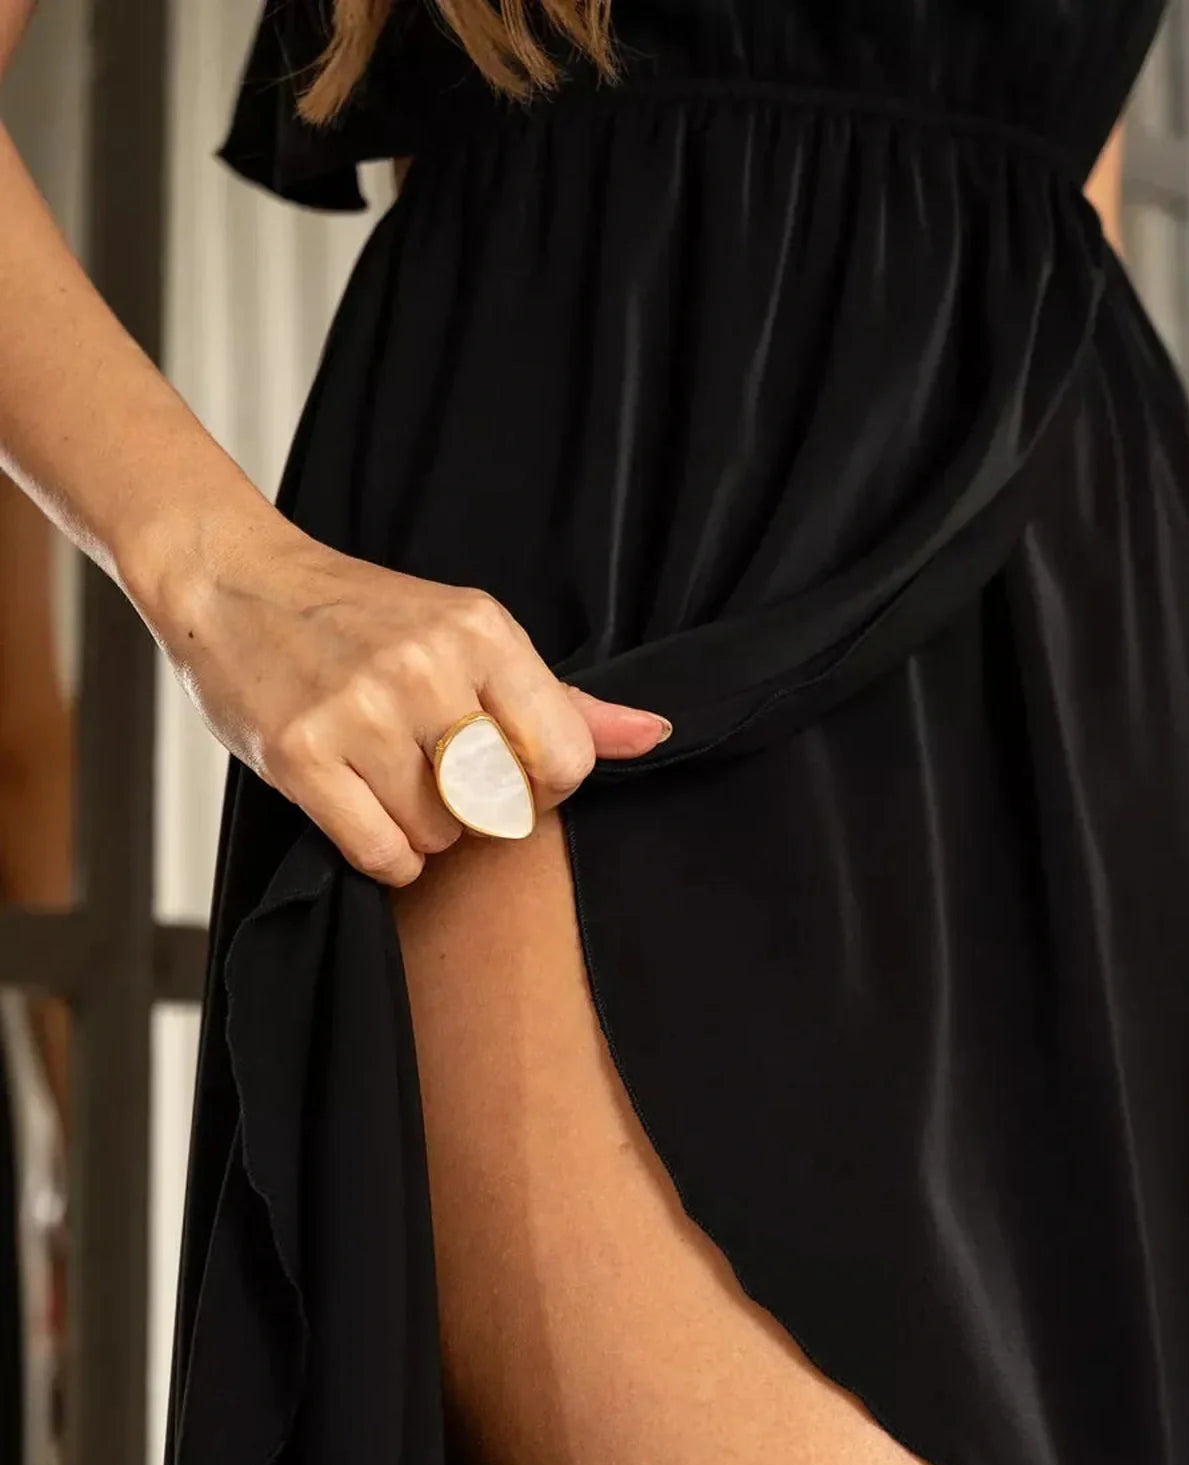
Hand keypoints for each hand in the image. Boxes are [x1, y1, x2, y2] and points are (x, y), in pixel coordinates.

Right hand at [148, 516, 670, 886]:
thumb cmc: (358, 617)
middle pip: (501, 808)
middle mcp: (425, 668)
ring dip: (420, 831)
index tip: (507, 771)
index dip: (543, 787)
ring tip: (386, 777)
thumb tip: (651, 735)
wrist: (233, 582)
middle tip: (434, 773)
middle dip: (476, 811)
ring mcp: (359, 712)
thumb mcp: (468, 635)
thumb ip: (561, 699)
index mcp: (481, 632)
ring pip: (439, 838)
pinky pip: (383, 855)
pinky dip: (383, 853)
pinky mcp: (301, 755)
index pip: (567, 759)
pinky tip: (363, 808)